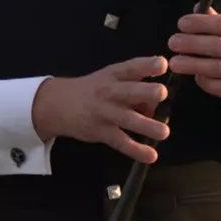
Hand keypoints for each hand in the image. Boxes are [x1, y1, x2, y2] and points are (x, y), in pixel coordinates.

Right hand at [31, 56, 170, 162]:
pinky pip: (120, 142)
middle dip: (146, 92)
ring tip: (164, 132)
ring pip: (127, 119)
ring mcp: (105, 113)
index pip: (131, 68)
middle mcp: (109, 92)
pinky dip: (136, 150)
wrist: (57, 105)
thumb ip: (135, 86)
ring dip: (146, 125)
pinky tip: (151, 156)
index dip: (147, 65)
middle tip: (162, 93)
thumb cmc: (93, 90)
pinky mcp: (101, 132)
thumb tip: (159, 103)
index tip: (163, 65)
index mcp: (114, 75)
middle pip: (129, 91)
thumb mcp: (109, 79)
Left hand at [168, 12, 220, 106]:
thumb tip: (196, 8)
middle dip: (193, 44)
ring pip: (220, 68)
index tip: (181, 24)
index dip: (201, 23)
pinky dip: (207, 82)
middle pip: (220, 46)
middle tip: (172, 42)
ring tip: (174, 62)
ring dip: (194, 65)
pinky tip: (195, 77)